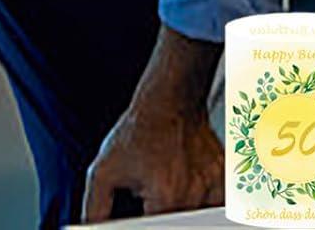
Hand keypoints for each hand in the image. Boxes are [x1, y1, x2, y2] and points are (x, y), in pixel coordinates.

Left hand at [82, 102, 222, 219]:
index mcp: (167, 194)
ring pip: (201, 215)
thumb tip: (92, 229)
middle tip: (151, 198)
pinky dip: (205, 201)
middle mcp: (195, 189)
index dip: (146, 227)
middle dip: (163, 219)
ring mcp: (212, 179)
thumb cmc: (140, 128)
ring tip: (168, 191)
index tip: (144, 212)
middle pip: (180, 225)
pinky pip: (218, 200)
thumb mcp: (102, 171)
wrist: (170, 97)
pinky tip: (189, 189)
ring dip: (185, 212)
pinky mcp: (222, 170)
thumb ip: (95, 210)